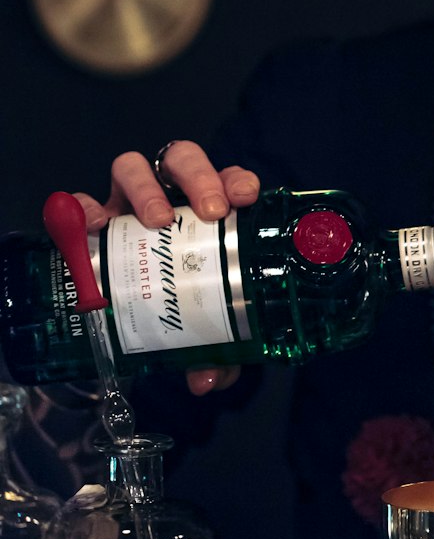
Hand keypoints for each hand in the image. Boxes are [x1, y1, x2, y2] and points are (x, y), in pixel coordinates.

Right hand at [72, 140, 259, 396]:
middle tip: (210, 212)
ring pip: (133, 167)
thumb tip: (209, 378)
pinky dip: (85, 207)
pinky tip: (95, 226)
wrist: (129, 310)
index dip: (237, 181)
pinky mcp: (93, 219)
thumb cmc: (181, 305)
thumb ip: (216, 352)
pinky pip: (83, 201)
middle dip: (200, 177)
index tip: (245, 198)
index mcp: (208, 213)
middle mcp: (170, 198)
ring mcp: (128, 204)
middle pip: (183, 159)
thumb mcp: (204, 329)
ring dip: (147, 188)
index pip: (228, 180)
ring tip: (156, 221)